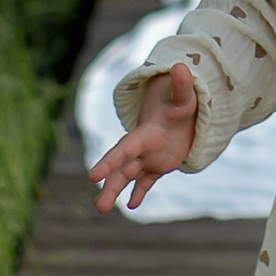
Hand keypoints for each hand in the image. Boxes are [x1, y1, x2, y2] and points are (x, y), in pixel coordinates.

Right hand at [90, 62, 198, 212]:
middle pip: (121, 170)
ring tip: (101, 209)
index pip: (123, 150)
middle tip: (98, 207)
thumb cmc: (179, 102)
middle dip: (109, 186)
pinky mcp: (157, 166)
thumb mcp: (183, 96)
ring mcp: (148, 158)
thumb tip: (183, 66)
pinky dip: (139, 192)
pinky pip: (146, 182)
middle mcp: (141, 149)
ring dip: (115, 192)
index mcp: (143, 135)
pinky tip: (132, 205)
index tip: (92, 176)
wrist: (180, 110)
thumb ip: (182, 85)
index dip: (109, 162)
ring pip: (128, 178)